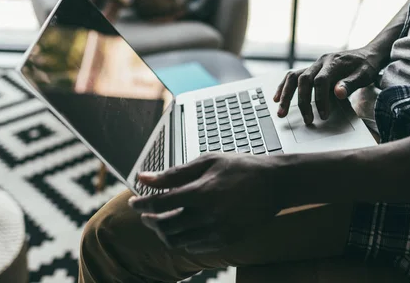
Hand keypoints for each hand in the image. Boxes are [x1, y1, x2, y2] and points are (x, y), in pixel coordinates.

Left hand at [129, 153, 280, 253]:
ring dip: (163, 232)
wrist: (275, 184)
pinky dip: (183, 240)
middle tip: (145, 213)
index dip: (142, 203)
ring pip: (177, 240)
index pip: (159, 204)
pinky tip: (183, 229)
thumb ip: (174, 173)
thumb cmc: (241, 168)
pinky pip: (195, 247)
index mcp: (201, 192)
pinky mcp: (226, 241)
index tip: (134, 201)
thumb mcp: (207, 162)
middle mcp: (207, 215)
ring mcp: (217, 231)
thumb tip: (145, 177)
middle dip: (149, 219)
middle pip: (165, 225)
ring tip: (161, 222)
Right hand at [273, 49, 378, 124]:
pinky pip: (292, 77)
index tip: (324, 115)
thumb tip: (338, 93)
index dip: (320, 99)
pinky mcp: (311, 69)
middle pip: (304, 79)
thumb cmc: (366, 66)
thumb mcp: (364, 75)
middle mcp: (320, 62)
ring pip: (293, 77)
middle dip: (302, 101)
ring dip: (285, 95)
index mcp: (333, 63)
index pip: (321, 81)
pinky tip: (276, 98)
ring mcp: (314, 65)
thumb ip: (350, 84)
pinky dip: (283, 87)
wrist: (367, 54)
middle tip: (306, 120)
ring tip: (281, 112)